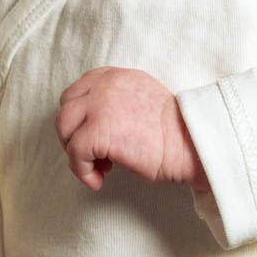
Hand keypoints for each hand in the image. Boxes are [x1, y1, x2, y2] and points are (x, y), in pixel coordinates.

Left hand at [55, 66, 209, 191]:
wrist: (191, 143)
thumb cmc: (175, 132)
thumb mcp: (141, 102)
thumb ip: (117, 103)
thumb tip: (95, 128)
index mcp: (116, 76)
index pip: (79, 90)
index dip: (79, 117)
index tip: (91, 137)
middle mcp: (105, 85)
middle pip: (66, 108)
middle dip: (72, 135)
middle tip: (92, 156)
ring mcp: (99, 106)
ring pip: (64, 128)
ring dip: (74, 152)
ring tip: (97, 169)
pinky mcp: (98, 131)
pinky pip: (75, 153)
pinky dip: (82, 171)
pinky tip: (99, 180)